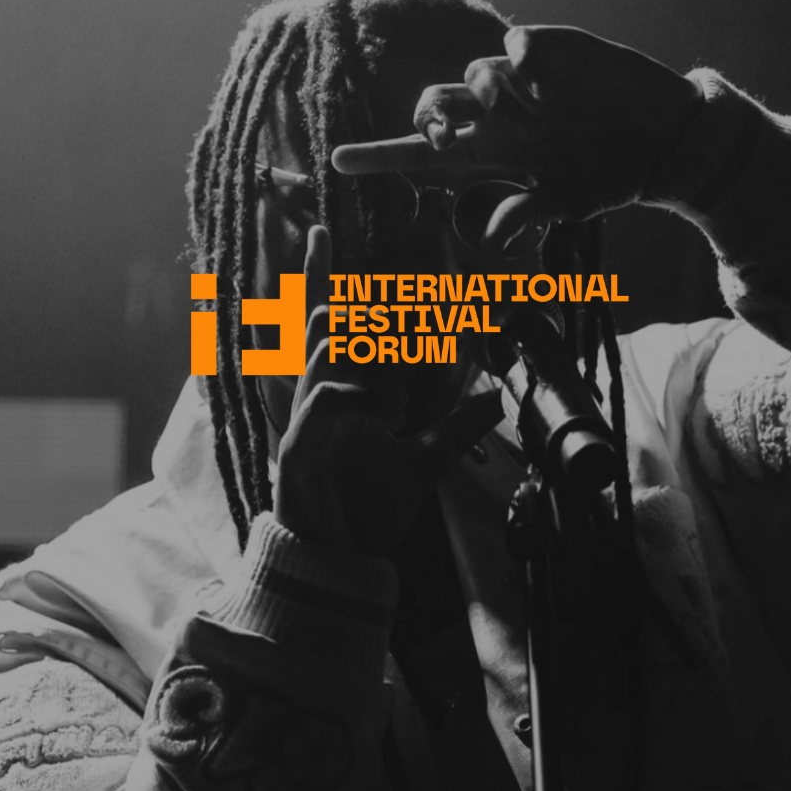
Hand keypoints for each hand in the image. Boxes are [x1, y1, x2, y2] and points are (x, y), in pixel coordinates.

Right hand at [273, 226, 502, 554]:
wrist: (341, 558)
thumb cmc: (367, 505)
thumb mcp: (424, 462)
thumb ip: (457, 427)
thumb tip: (493, 397)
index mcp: (343, 390)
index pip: (331, 323)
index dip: (321, 275)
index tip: (322, 232)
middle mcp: (320, 393)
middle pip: (329, 319)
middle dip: (358, 310)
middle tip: (379, 318)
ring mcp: (304, 418)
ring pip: (325, 348)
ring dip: (367, 358)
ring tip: (396, 402)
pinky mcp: (297, 448)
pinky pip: (323, 401)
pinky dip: (357, 400)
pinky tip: (381, 416)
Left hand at [332, 25, 703, 222]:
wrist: (662, 140)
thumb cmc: (610, 175)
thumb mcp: (568, 202)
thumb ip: (529, 212)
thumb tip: (493, 232)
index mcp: (493, 154)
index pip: (424, 154)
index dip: (380, 156)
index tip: (337, 162)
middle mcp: (497, 116)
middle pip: (432, 104)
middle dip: (429, 119)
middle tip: (451, 140)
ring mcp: (522, 82)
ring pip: (471, 75)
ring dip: (491, 100)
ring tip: (537, 121)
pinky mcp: (553, 50)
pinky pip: (514, 45)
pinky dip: (522, 65)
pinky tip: (549, 88)